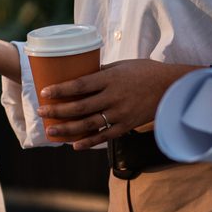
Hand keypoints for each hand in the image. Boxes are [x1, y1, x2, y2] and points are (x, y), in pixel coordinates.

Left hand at [39, 59, 198, 150]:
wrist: (170, 88)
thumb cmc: (145, 71)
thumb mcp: (121, 65)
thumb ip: (101, 72)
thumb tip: (81, 76)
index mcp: (110, 78)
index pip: (80, 85)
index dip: (60, 90)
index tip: (44, 92)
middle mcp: (113, 97)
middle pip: (79, 106)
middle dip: (57, 111)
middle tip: (41, 112)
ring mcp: (120, 113)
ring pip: (88, 124)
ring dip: (67, 129)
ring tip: (51, 131)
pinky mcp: (126, 126)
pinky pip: (104, 136)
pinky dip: (88, 142)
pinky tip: (74, 145)